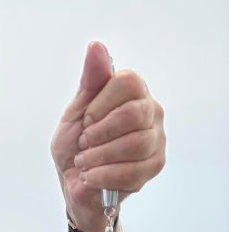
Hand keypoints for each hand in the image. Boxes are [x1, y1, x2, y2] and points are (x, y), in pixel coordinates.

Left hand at [50, 41, 165, 231]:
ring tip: (85, 162)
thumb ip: (89, 82)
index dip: (101, 103)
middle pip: (135, 113)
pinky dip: (103, 175)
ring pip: (135, 144)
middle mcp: (151, 111)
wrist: (76, 185)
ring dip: (99, 157)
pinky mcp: (155, 165)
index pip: (128, 81)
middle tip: (84, 144)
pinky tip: (91, 176)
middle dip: (99, 133)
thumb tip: (96, 46)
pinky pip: (133, 170)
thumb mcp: (74, 113)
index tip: (85, 120)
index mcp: (132, 93)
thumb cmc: (76, 147)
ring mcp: (156, 139)